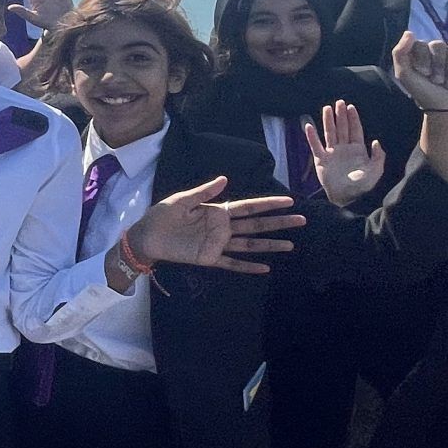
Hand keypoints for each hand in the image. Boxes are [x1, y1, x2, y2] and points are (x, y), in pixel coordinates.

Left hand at [126, 176, 307, 275]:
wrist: (146, 236)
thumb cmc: (162, 215)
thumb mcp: (182, 200)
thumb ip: (204, 191)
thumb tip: (225, 179)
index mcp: (218, 211)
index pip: (249, 207)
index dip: (268, 204)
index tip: (289, 201)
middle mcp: (222, 228)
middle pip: (256, 225)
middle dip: (278, 223)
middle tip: (301, 221)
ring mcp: (218, 244)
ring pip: (250, 244)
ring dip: (270, 245)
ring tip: (290, 245)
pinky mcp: (209, 258)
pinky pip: (232, 263)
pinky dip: (248, 267)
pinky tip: (266, 268)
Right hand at [304, 100, 388, 205]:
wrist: (348, 199)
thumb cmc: (364, 186)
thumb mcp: (376, 171)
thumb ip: (378, 156)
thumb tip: (376, 141)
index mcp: (358, 150)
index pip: (355, 130)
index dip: (353, 119)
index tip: (351, 107)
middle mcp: (344, 149)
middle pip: (342, 128)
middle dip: (341, 115)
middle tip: (340, 102)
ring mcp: (332, 154)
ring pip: (329, 133)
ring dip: (328, 121)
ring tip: (327, 108)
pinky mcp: (321, 161)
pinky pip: (315, 146)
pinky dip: (311, 136)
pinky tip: (309, 126)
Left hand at [390, 33, 447, 110]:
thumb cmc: (426, 95)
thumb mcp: (405, 75)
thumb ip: (400, 53)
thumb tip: (409, 32)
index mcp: (423, 54)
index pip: (420, 44)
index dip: (423, 60)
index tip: (424, 74)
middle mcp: (440, 53)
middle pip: (438, 45)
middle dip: (438, 67)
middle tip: (438, 82)